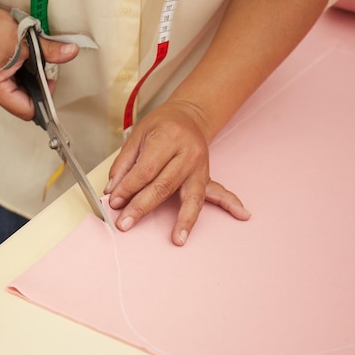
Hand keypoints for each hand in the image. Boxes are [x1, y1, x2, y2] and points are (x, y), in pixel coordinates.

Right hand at [0, 4, 78, 119]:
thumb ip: (49, 51)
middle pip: (24, 104)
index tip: (51, 85)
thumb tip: (69, 53)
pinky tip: (20, 62)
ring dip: (29, 81)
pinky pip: (11, 87)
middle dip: (37, 88)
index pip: (27, 110)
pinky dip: (20, 77)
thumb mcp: (23, 40)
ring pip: (18, 96)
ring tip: (27, 62)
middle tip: (42, 68)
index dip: (43, 99)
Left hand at [105, 100, 250, 245]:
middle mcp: (187, 153)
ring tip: (178, 239)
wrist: (189, 115)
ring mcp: (200, 166)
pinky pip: (219, 192)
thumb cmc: (162, 125)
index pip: (145, 169)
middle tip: (125, 223)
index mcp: (168, 138)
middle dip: (142, 207)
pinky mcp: (206, 176)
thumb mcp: (137, 135)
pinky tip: (242, 214)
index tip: (114, 201)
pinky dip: (231, 204)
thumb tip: (112, 190)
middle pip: (164, 186)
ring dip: (184, 220)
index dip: (128, 188)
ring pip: (192, 196)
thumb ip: (124, 164)